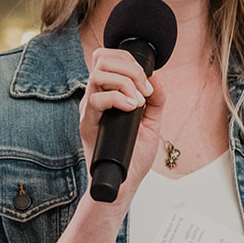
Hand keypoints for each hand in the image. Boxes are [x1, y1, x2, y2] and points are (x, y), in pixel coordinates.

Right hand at [77, 45, 165, 207]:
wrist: (123, 184)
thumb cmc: (133, 156)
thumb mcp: (152, 123)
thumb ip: (156, 100)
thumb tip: (156, 77)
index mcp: (107, 93)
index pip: (107, 58)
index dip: (127, 59)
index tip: (147, 80)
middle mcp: (95, 98)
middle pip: (101, 59)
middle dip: (129, 67)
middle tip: (145, 89)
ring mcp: (89, 111)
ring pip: (98, 76)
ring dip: (125, 82)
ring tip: (139, 101)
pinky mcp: (87, 125)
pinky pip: (96, 101)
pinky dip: (118, 99)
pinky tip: (132, 109)